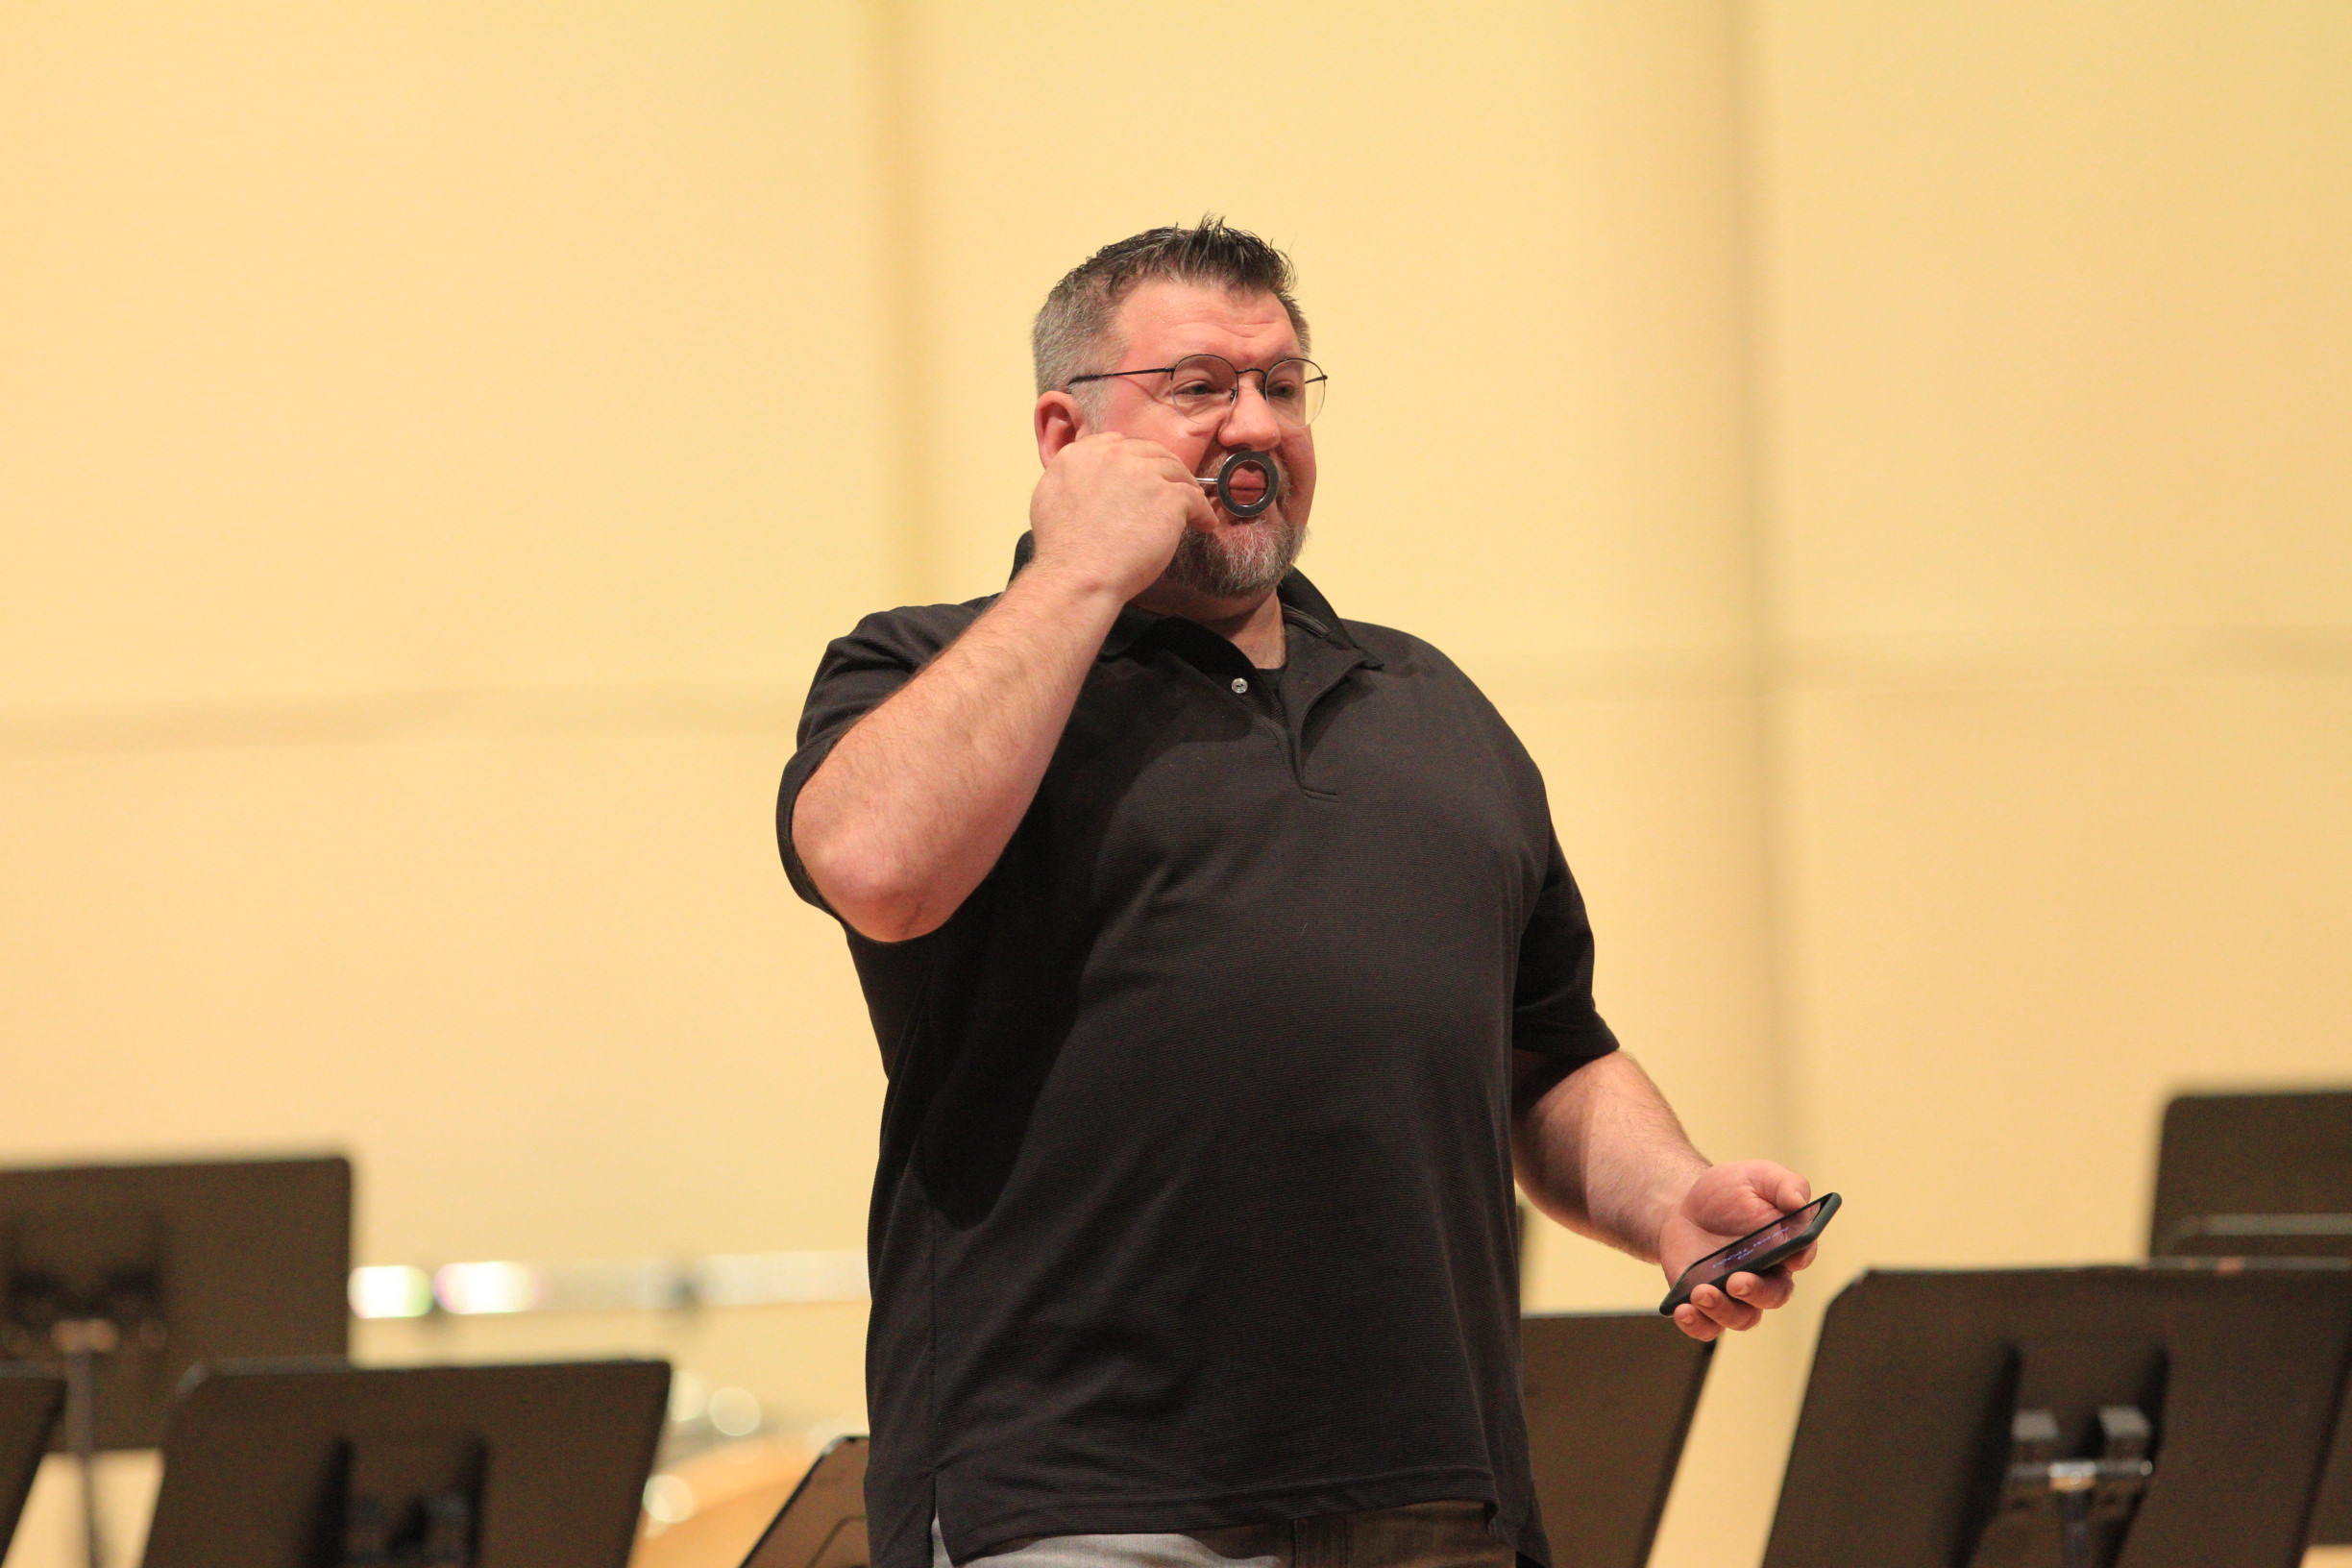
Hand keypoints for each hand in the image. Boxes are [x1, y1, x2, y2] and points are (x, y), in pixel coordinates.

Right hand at [1027, 433, 1214, 603]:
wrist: (1077, 574)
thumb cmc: (1062, 550)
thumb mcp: (1050, 498)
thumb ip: (1073, 478)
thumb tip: (1088, 480)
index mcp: (1081, 453)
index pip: (1119, 443)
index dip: (1135, 460)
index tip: (1144, 476)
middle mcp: (1112, 455)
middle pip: (1151, 453)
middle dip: (1164, 470)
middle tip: (1172, 490)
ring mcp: (1143, 473)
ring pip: (1176, 472)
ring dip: (1186, 489)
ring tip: (1192, 509)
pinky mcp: (1168, 496)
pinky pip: (1195, 499)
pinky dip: (1202, 512)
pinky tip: (1204, 524)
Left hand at [1657, 1161, 1816, 1341]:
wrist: (1685, 1207)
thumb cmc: (1730, 1192)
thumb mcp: (1756, 1176)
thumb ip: (1784, 1184)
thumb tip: (1798, 1201)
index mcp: (1786, 1245)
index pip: (1801, 1255)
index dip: (1799, 1257)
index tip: (1790, 1255)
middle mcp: (1767, 1276)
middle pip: (1773, 1295)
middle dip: (1757, 1292)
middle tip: (1737, 1281)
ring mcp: (1736, 1294)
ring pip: (1741, 1318)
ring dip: (1723, 1310)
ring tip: (1701, 1293)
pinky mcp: (1707, 1303)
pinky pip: (1708, 1327)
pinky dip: (1698, 1325)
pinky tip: (1684, 1311)